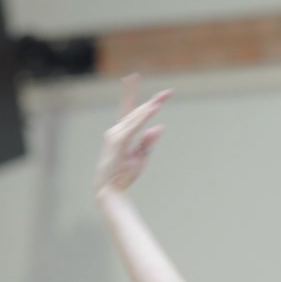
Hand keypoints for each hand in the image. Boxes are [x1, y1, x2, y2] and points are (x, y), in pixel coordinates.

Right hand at [95, 75, 171, 197]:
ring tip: (161, 98)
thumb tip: (159, 127)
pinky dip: (143, 117)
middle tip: (169, 92)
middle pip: (137, 111)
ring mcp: (116, 135)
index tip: (167, 94)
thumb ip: (148, 141)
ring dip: (148, 107)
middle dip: (154, 101)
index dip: (151, 103)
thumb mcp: (141, 156)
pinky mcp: (117, 141)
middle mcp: (118, 130)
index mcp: (124, 132)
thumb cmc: (124, 174)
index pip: (138, 113)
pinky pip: (133, 126)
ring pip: (135, 116)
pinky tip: (153, 109)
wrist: (111, 189)